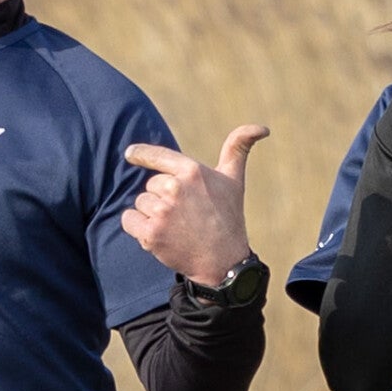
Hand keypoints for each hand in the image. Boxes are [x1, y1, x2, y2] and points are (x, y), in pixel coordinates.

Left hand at [122, 125, 269, 284]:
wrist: (223, 262)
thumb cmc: (228, 217)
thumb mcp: (234, 180)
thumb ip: (238, 148)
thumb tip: (262, 128)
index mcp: (192, 171)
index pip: (157, 155)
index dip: (141, 154)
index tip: (130, 154)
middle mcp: (174, 188)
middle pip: (150, 185)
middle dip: (162, 198)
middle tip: (185, 214)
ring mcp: (162, 212)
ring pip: (140, 203)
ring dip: (152, 215)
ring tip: (176, 226)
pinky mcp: (150, 233)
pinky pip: (129, 220)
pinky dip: (138, 228)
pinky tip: (161, 235)